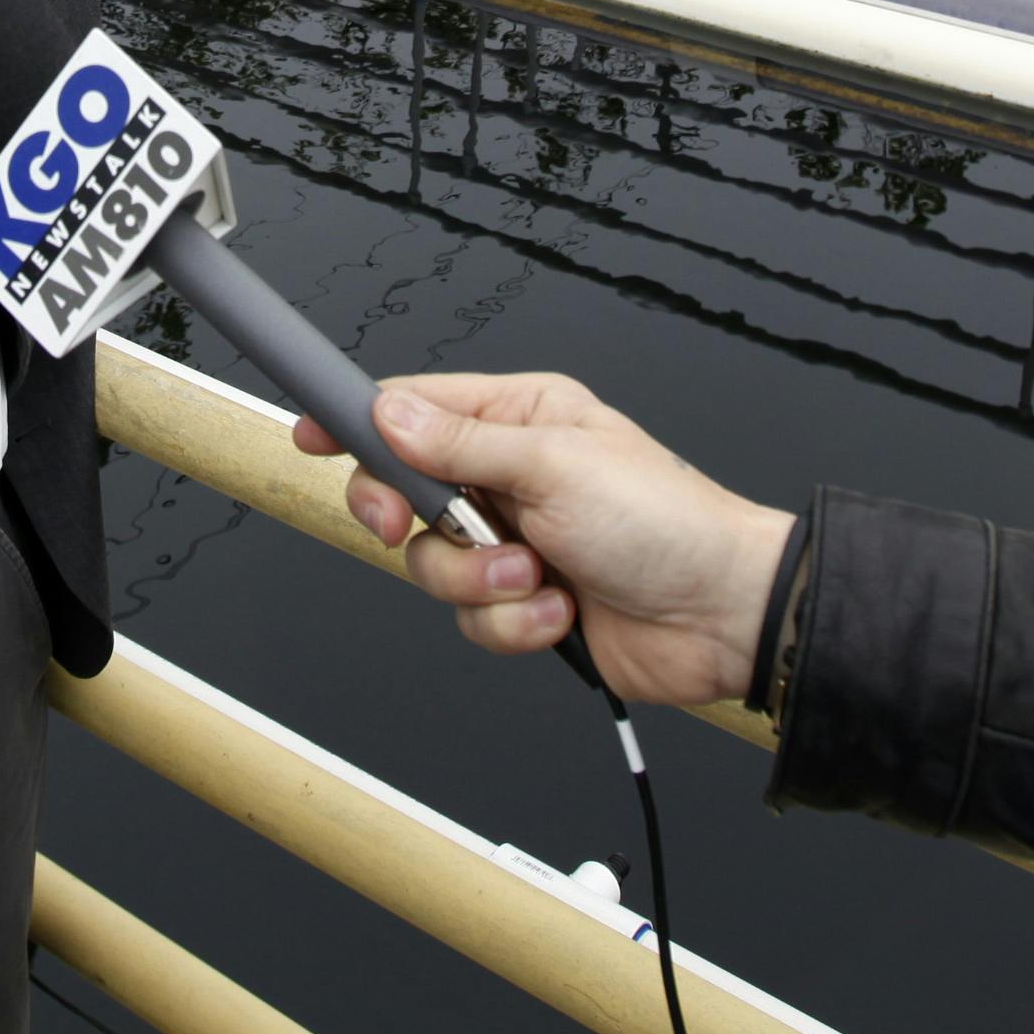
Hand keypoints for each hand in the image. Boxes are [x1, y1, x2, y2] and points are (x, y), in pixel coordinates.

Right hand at [296, 372, 794, 709]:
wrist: (724, 615)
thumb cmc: (668, 521)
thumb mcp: (556, 465)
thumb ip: (462, 445)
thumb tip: (390, 412)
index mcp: (520, 419)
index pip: (417, 409)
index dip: (359, 421)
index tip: (310, 432)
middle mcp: (511, 477)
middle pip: (406, 493)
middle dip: (411, 519)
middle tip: (413, 527)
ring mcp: (517, 543)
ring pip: (434, 566)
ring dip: (481, 582)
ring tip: (538, 577)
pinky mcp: (527, 606)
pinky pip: (474, 619)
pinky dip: (514, 623)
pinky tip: (563, 614)